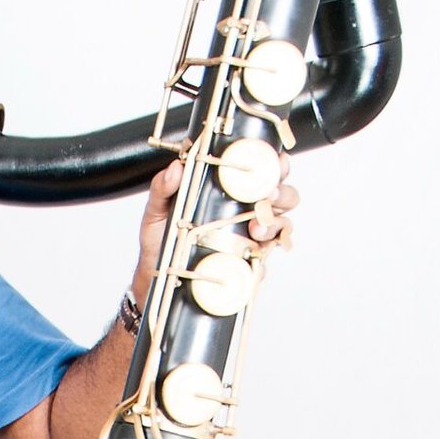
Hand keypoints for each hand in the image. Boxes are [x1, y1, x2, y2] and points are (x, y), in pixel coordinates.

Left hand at [130, 151, 300, 307]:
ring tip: (257, 228)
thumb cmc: (160, 238)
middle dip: (283, 193)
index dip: (275, 164)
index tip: (276, 163)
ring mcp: (249, 236)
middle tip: (269, 196)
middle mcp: (245, 210)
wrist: (156, 275)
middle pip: (282, 195)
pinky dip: (266, 252)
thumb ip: (163, 188)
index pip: (261, 170)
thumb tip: (175, 169)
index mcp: (229, 190)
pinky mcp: (247, 261)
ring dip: (275, 223)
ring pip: (281, 223)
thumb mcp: (156, 210)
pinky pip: (267, 256)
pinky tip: (254, 251)